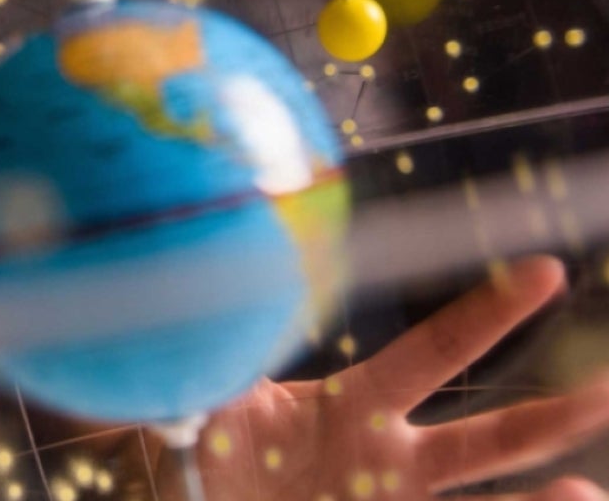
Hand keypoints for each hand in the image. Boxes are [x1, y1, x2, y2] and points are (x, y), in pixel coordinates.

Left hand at [159, 256, 608, 499]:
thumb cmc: (216, 454)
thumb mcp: (211, 401)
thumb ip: (216, 353)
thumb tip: (180, 291)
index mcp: (354, 404)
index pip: (434, 350)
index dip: (488, 313)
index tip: (546, 270)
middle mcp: (391, 456)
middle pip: (488, 437)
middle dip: (554, 417)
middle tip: (607, 391)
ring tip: (585, 497)